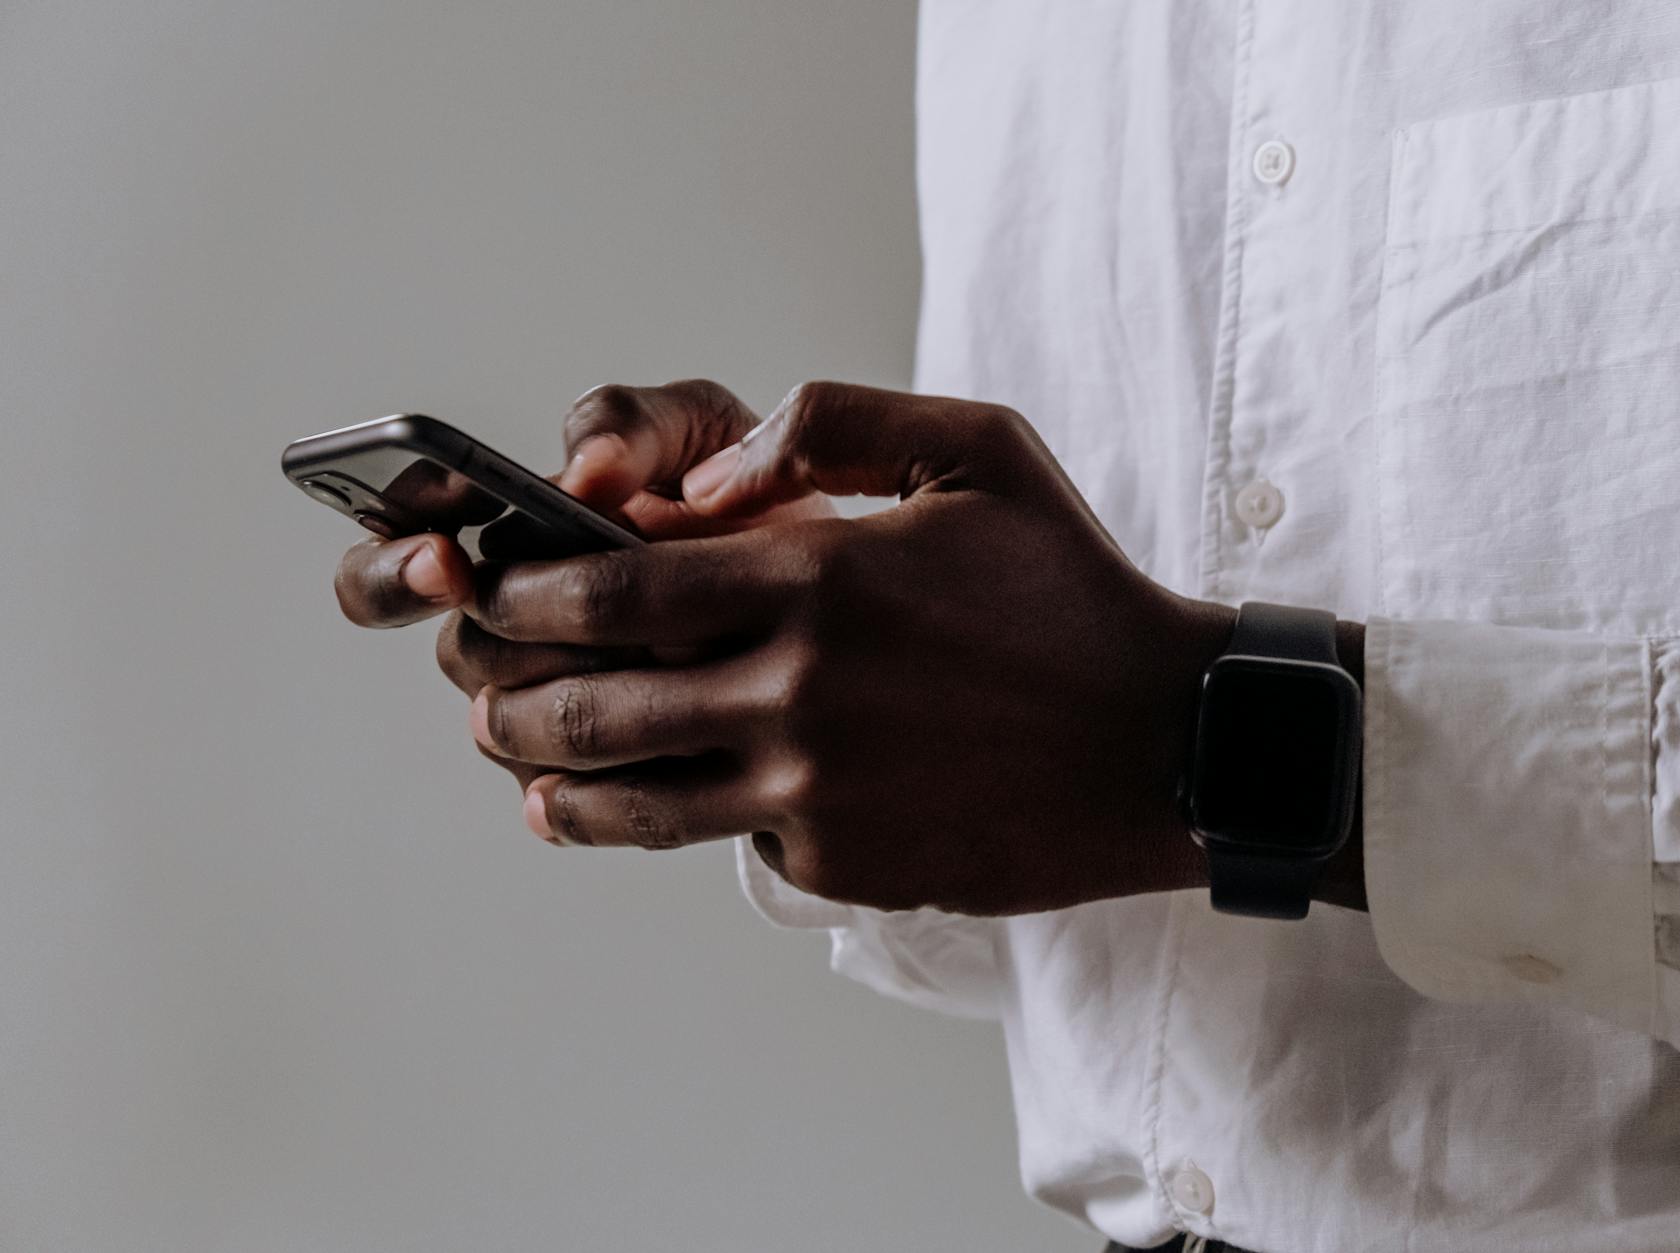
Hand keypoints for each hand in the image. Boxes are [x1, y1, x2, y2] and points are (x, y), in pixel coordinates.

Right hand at [331, 380, 834, 789]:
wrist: (844, 591)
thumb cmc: (748, 495)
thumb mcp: (701, 430)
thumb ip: (633, 424)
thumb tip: (582, 469)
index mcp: (509, 535)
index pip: (392, 553)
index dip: (396, 565)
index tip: (443, 560)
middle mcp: (510, 628)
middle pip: (465, 652)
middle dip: (527, 637)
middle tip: (593, 618)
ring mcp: (551, 711)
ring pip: (516, 728)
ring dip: (589, 694)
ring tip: (679, 660)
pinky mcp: (601, 782)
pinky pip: (576, 794)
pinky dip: (625, 762)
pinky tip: (688, 733)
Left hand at [464, 381, 1234, 914]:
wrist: (1167, 744)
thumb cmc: (1072, 591)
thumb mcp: (978, 450)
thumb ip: (832, 425)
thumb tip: (701, 483)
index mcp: (818, 578)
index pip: (609, 590)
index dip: (523, 593)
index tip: (493, 589)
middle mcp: (799, 693)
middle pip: (590, 706)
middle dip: (505, 694)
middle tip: (480, 684)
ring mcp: (816, 794)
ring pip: (629, 801)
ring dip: (551, 779)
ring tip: (522, 765)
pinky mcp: (842, 865)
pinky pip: (724, 844)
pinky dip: (680, 821)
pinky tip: (652, 805)